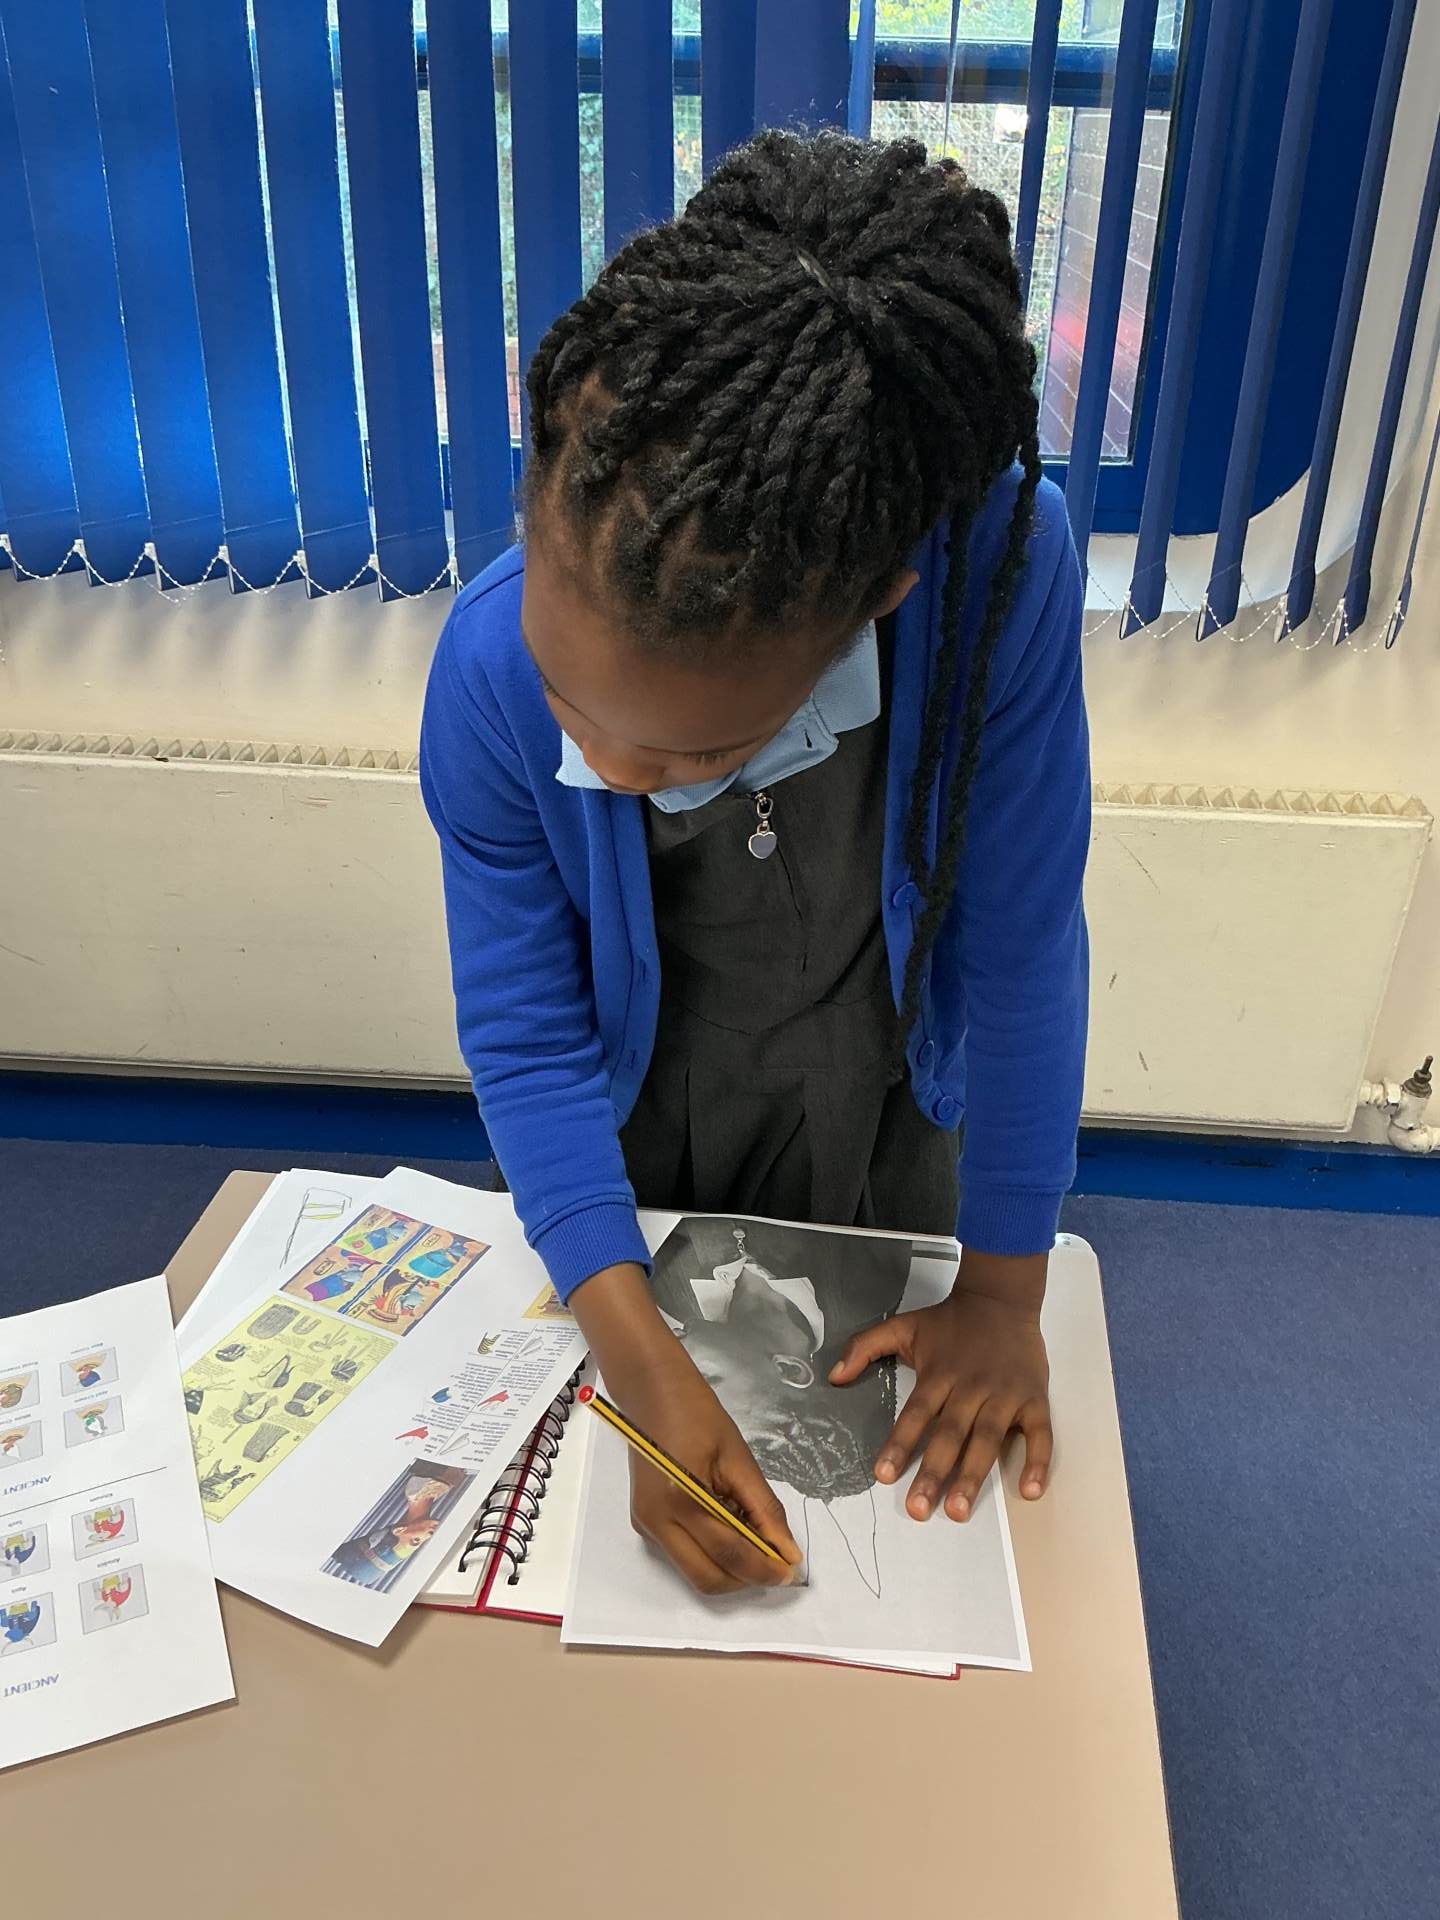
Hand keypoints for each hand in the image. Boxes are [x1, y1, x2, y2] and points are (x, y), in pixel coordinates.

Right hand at [569, 1263, 802, 1595]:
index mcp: (681, 1500)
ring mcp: (646, 1526)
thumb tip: (787, 1550)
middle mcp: (656, 1522)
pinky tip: (730, 1526)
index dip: (766, 1569)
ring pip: (696, 1573)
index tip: (794, 1569)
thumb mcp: (739, 1457)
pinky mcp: (644, 1523)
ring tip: (755, 1538)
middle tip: (778, 1559)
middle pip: (708, 1580)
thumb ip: (764, 1508)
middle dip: (747, 1578)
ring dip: (731, 1569)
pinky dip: (713, 1553)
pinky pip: (684, 1555)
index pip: (729, 1555)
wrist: (650, 1389)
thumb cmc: (698, 1413)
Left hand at [829, 1250, 1051, 1522]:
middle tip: (917, 1510)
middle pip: (950, 1435)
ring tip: (958, 1510)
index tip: (883, 1475)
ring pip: (988, 1440)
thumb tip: (832, 1375)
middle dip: (934, 1473)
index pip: (915, 1414)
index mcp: (939, 1374)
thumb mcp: (902, 1326)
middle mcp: (970, 1388)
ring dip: (973, 1476)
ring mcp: (1005, 1395)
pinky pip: (1040, 1434)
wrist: (1001, 1298)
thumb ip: (864, 1346)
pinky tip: (1029, 1491)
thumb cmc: (949, 1321)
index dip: (900, 1444)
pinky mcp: (1034, 1399)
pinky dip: (1037, 1461)